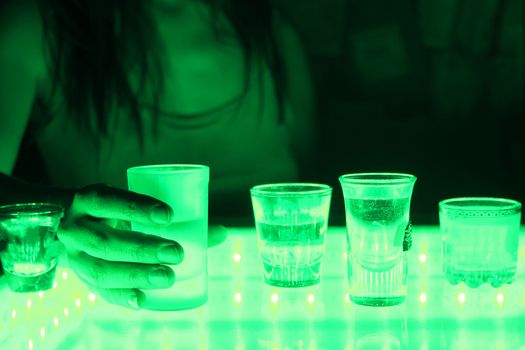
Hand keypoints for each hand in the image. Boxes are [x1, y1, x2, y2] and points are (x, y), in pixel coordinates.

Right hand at [59, 184, 183, 309]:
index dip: (138, 208)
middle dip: (143, 249)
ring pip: (102, 270)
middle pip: (106, 242)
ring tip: (168, 277)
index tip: (169, 216)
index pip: (110, 201)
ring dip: (137, 276)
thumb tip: (221, 232)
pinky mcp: (81, 278)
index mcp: (88, 200)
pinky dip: (123, 297)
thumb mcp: (131, 205)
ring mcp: (75, 257)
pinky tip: (143, 301)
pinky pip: (100, 292)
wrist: (69, 227)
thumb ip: (170, 217)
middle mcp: (76, 229)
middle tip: (177, 253)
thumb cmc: (115, 212)